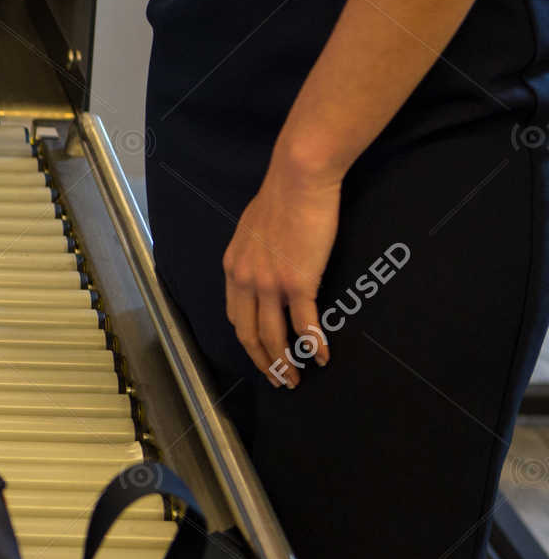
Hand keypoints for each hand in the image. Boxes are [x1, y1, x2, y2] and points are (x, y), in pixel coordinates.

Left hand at [222, 148, 342, 387]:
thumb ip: (254, 253)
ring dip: (285, 363)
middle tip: (279, 379)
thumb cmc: (282, 197)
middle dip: (264, 362)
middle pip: (249, 334)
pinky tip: (324, 357)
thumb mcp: (253, 229)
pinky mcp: (298, 282)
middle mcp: (245, 280)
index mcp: (233, 268)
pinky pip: (305, 324)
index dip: (248, 340)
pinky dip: (314, 345)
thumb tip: (265, 263)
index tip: (260, 354)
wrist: (298, 179)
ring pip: (273, 336)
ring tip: (297, 379)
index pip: (235, 315)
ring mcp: (269, 284)